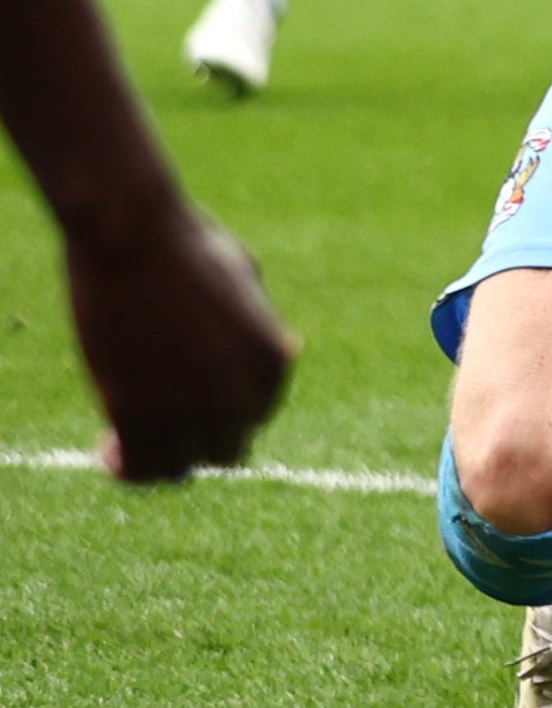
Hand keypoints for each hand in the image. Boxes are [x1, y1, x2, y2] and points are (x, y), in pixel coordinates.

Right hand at [62, 193, 293, 483]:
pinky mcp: (137, 414)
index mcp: (273, 362)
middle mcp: (240, 395)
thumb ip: (262, 324)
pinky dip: (124, 468)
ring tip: (124, 444)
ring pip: (180, 469)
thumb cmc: (184, 246)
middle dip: (194, 440)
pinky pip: (139, 468)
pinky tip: (106, 452)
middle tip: (157, 425)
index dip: (219, 412)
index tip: (187, 402)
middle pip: (225, 448)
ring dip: (156, 460)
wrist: (133, 238)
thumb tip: (290, 347)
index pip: (255, 415)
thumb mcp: (245, 283)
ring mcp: (190, 410)